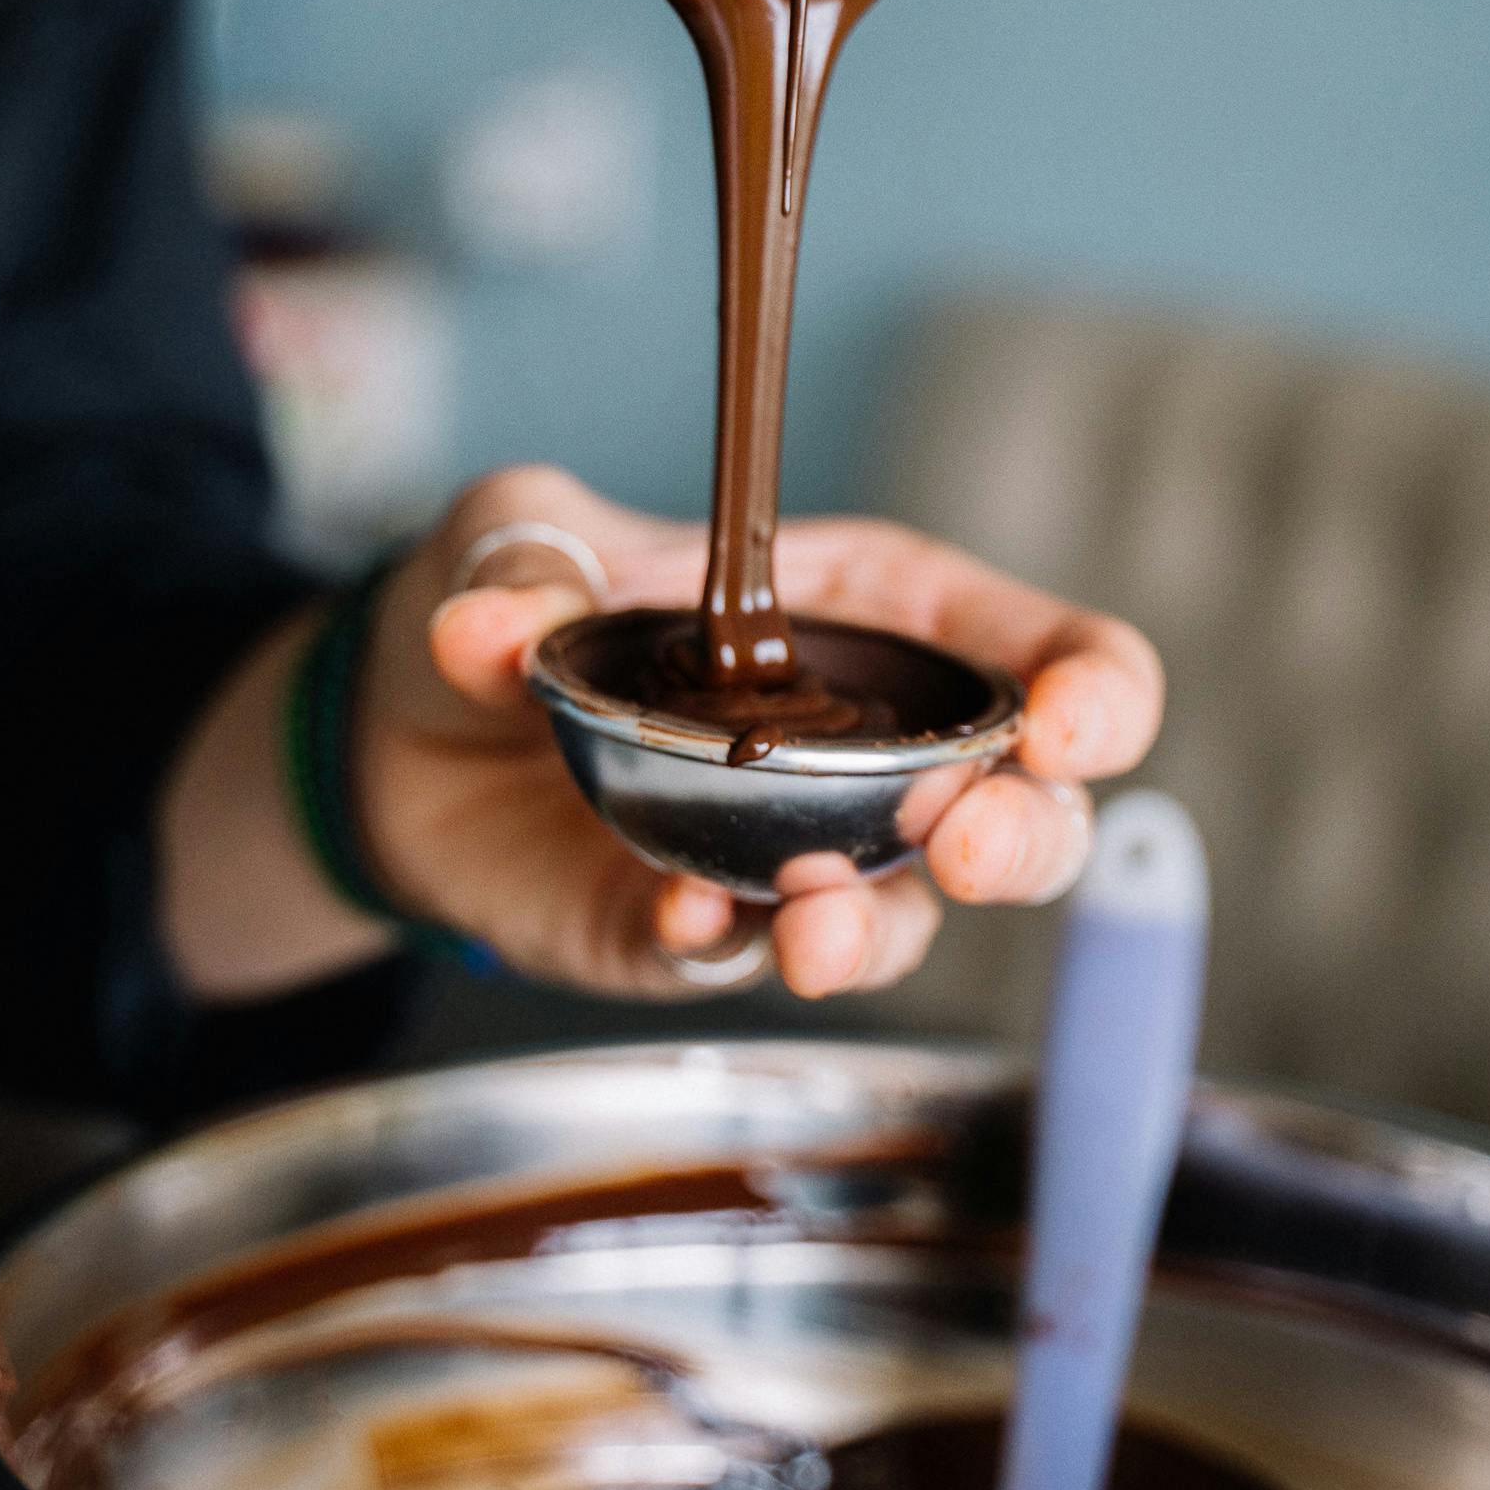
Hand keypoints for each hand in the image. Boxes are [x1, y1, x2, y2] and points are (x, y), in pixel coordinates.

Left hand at [355, 464, 1164, 1001]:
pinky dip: (722, 945)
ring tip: (816, 931)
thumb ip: (528, 557)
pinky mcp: (697, 933)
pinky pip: (737, 958)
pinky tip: (686, 916)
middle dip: (1023, 840)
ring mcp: (793, 855)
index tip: (1073, 722)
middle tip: (967, 842)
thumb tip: (493, 623)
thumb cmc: (513, 592)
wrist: (396, 725)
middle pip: (1024, 815)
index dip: (1094, 688)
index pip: (1040, 652)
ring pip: (899, 918)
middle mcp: (868, 751)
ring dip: (876, 931)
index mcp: (875, 616)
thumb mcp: (519, 531)